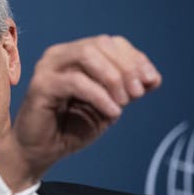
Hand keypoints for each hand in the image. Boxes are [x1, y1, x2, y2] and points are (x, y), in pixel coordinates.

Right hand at [0, 35, 161, 191]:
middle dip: (126, 67)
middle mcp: (60, 55)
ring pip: (87, 55)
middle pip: (101, 44)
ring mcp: (48, 67)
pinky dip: (100, 96)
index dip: (135, 59)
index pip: (111, 43)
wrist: (40, 151)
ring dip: (113, 78)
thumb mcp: (107, 105)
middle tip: (138, 94)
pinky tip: (112, 112)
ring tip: (124, 102)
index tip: (152, 82)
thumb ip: (126, 90)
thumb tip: (152, 78)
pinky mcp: (41, 85)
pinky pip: (76, 82)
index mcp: (75, 54)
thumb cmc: (70, 127)